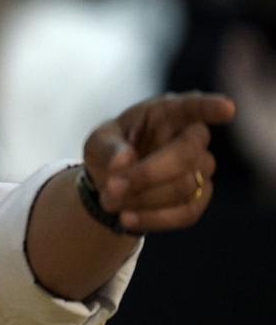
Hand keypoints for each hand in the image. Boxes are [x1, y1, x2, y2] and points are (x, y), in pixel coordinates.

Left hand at [83, 92, 235, 232]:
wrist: (112, 183)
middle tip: (111, 187)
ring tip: (109, 202)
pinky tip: (127, 219)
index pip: (193, 106)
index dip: (210, 107)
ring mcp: (200, 169)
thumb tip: (126, 158)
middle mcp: (192, 138)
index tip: (227, 109)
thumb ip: (108, 148)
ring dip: (143, 198)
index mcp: (168, 113)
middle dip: (148, 174)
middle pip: (186, 154)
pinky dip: (154, 218)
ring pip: (184, 187)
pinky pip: (187, 213)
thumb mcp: (97, 143)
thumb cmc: (110, 151)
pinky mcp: (199, 198)